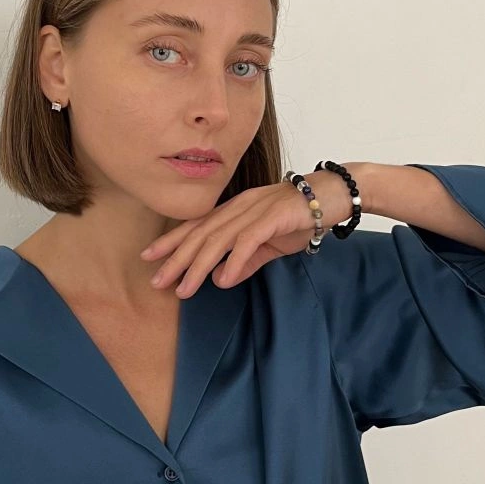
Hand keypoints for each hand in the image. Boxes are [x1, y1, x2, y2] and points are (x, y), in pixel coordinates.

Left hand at [140, 172, 350, 297]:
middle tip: (156, 281)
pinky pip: (249, 240)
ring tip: (184, 290)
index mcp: (235, 210)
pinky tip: (223, 279)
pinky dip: (234, 260)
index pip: (197, 226)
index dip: (172, 241)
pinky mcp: (274, 217)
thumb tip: (220, 279)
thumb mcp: (269, 244)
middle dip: (176, 258)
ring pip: (219, 239)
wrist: (335, 194)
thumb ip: (246, 261)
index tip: (149, 257)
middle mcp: (240, 207)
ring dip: (198, 266)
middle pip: (201, 234)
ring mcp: (256, 210)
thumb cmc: (302, 217)